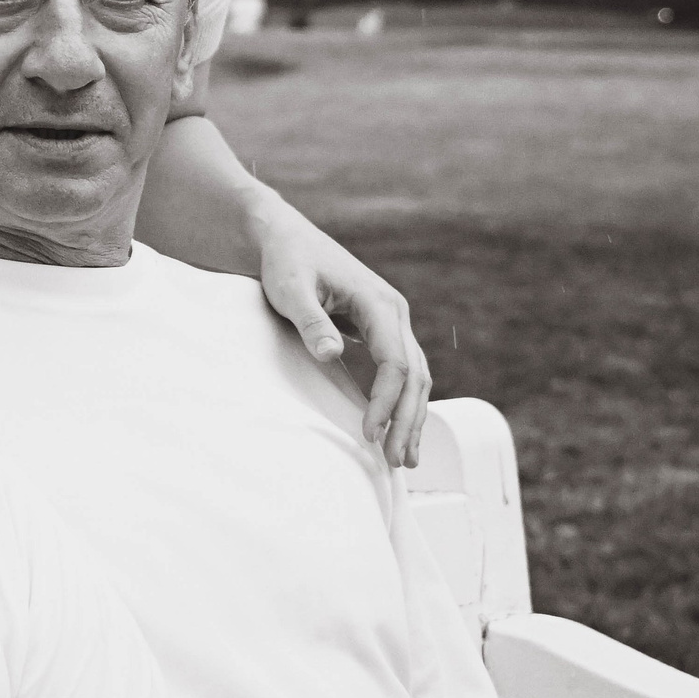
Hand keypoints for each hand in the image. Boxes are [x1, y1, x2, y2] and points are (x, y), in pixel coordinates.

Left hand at [252, 203, 430, 466]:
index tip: (370, 433)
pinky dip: (402, 400)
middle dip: (408, 419)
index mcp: (379, 303)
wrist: (282, 236)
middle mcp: (394, 312)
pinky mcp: (380, 328)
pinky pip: (401, 369)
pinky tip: (396, 427)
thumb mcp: (290, 288)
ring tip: (405, 458)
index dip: (386, 401)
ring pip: (415, 375)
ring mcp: (391, 320)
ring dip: (411, 415)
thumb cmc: (285, 260)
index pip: (395, 363)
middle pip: (415, 374)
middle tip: (398, 462)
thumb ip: (311, 321)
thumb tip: (331, 354)